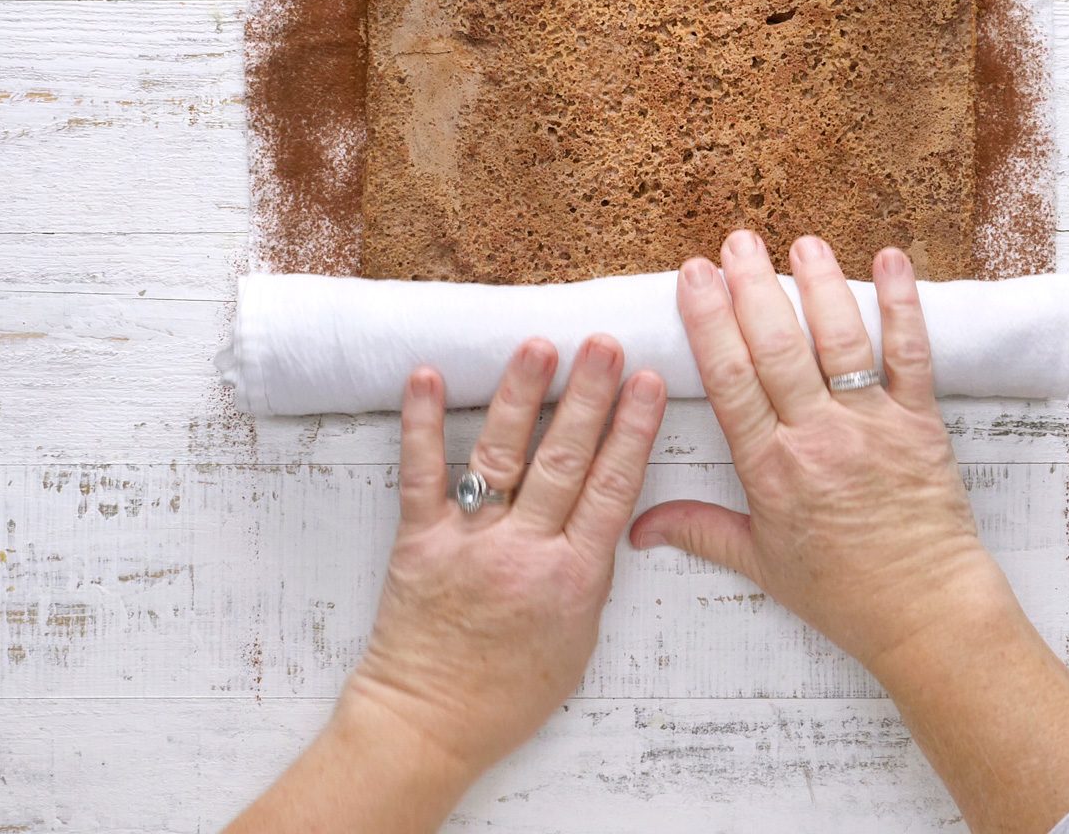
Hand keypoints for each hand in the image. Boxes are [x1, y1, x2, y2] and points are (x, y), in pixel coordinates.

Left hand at [344, 335, 666, 778]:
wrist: (431, 724)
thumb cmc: (511, 691)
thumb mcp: (579, 638)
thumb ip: (590, 572)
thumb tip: (606, 513)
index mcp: (575, 578)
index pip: (612, 488)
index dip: (632, 431)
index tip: (649, 382)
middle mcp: (526, 553)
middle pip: (566, 461)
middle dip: (590, 397)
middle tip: (605, 345)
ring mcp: (471, 543)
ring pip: (503, 456)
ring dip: (523, 396)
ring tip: (539, 346)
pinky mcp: (419, 541)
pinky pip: (421, 474)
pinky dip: (422, 423)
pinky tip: (428, 376)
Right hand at [630, 230, 1013, 668]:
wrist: (925, 614)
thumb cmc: (843, 592)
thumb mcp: (759, 563)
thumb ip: (698, 530)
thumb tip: (637, 527)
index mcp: (770, 469)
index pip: (730, 381)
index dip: (709, 322)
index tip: (692, 275)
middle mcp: (818, 439)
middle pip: (776, 349)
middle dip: (752, 288)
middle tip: (735, 242)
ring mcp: (872, 426)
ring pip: (839, 342)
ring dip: (819, 285)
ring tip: (801, 242)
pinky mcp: (921, 423)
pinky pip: (912, 355)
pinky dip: (902, 305)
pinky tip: (890, 260)